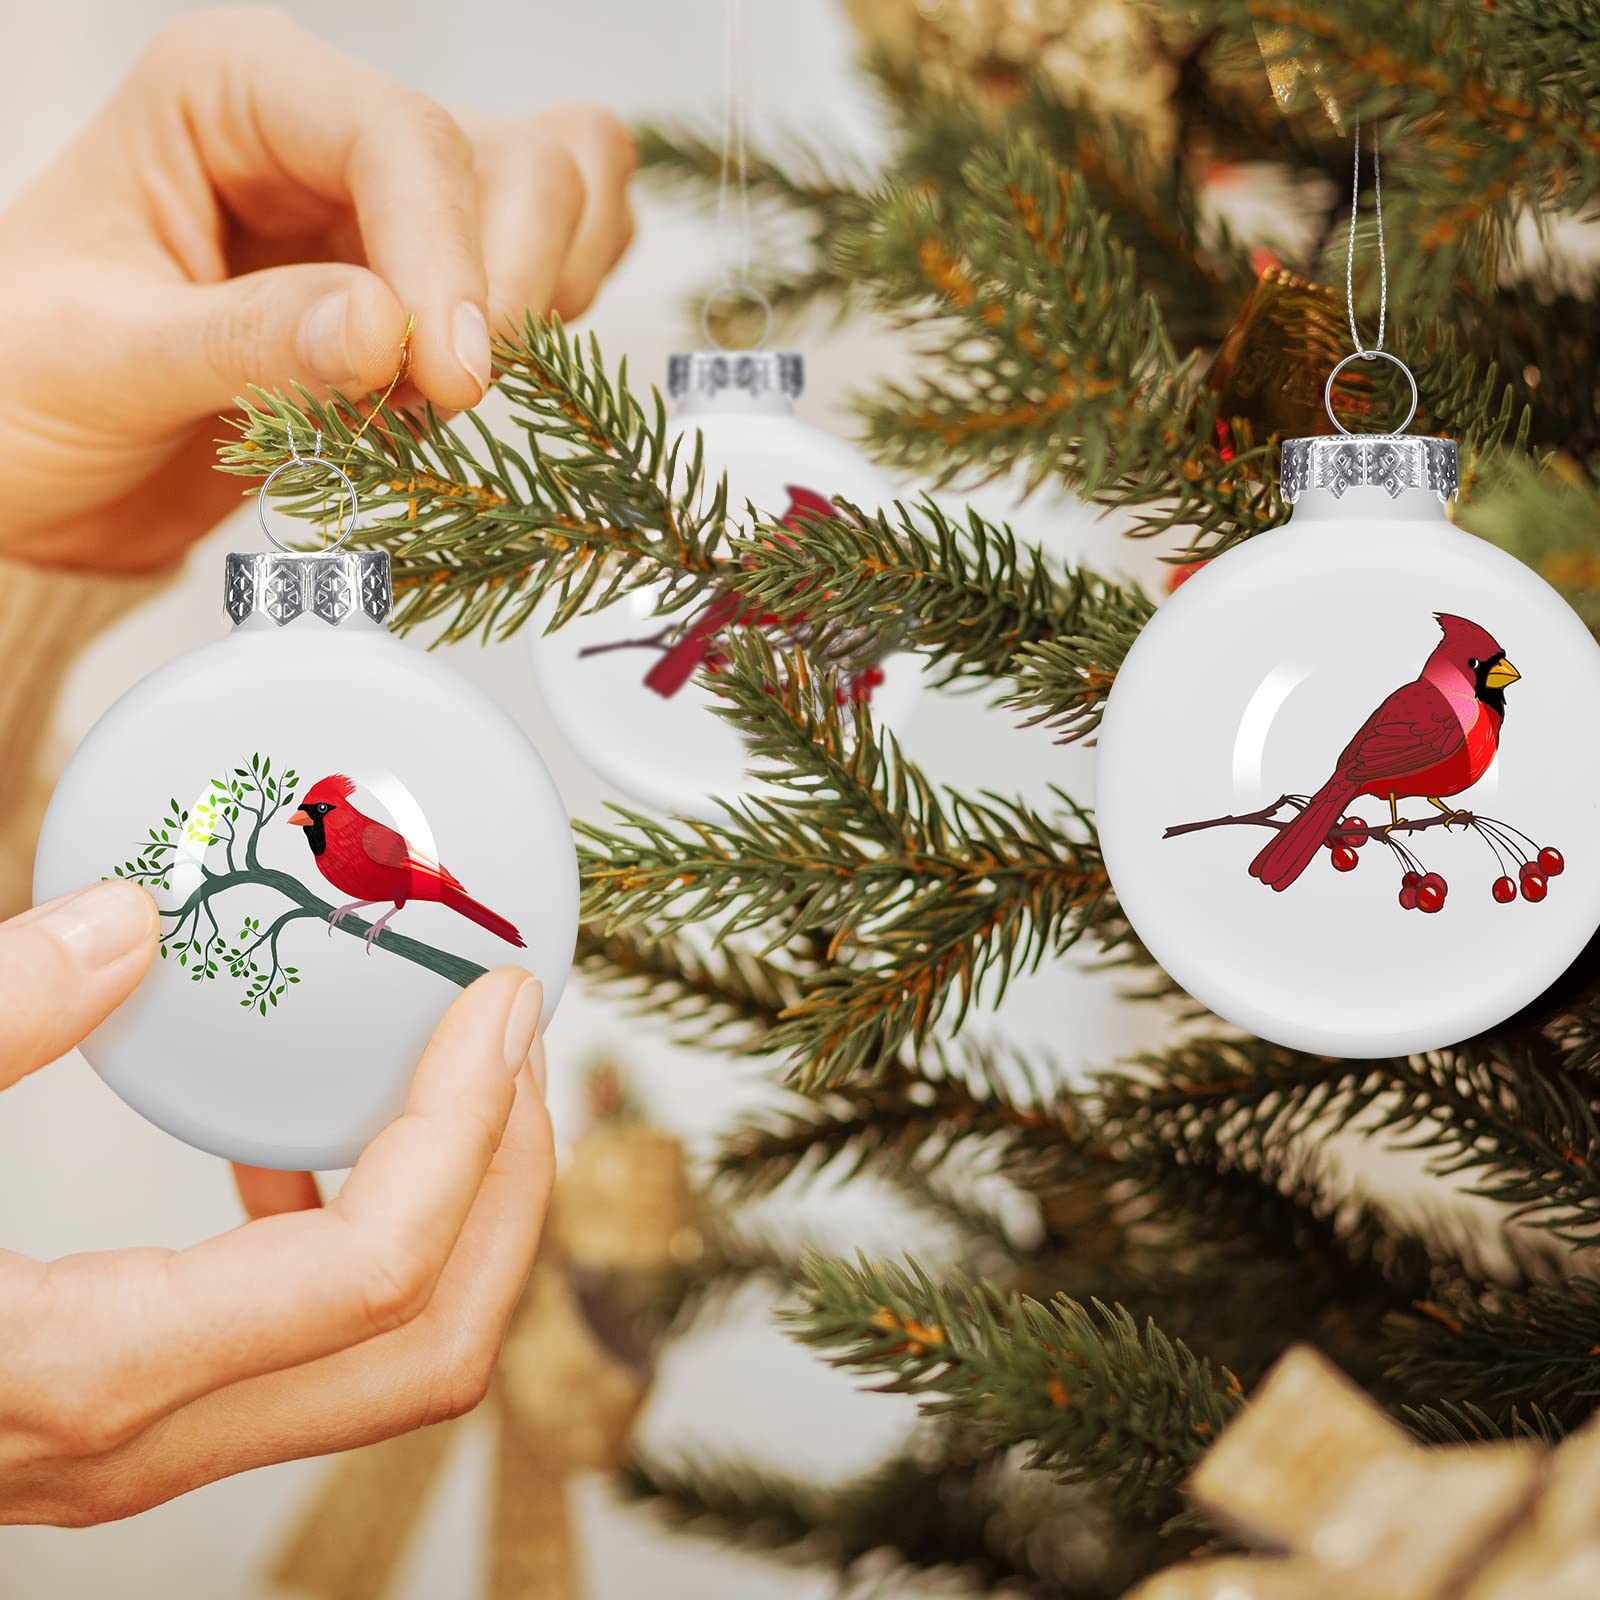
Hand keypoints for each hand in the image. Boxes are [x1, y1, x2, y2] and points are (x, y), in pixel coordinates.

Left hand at [0, 6, 635, 572]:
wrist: (41, 465)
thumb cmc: (28, 382)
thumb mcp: (104, 359)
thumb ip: (248, 342)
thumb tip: (391, 332)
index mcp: (232, 93)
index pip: (401, 138)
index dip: (447, 258)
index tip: (451, 379)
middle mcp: (329, 129)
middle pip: (520, 158)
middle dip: (513, 286)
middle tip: (451, 398)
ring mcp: (393, 208)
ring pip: (566, 197)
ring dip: (541, 307)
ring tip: (435, 398)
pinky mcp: (433, 282)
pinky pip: (559, 270)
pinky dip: (547, 337)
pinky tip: (451, 397)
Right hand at [0, 877, 552, 1525]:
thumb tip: (124, 921)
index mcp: (91, 1369)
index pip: (381, 1269)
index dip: (470, 1125)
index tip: (504, 1002)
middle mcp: (139, 1440)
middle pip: (432, 1344)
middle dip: (509, 1184)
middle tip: (517, 1043)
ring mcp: (133, 1448)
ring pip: (386, 1363)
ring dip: (458, 1214)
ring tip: (457, 1079)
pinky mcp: (115, 1417)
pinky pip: (301, 1350)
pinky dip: (355, 1244)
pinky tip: (288, 1158)